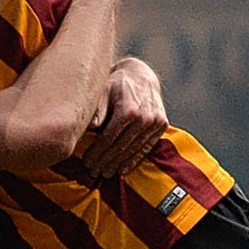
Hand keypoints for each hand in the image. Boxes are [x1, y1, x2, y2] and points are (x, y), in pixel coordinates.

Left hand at [85, 56, 168, 177]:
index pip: (109, 138)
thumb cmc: (116, 84)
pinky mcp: (162, 125)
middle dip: (105, 161)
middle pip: (120, 146)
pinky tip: (122, 169)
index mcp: (128, 109)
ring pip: (133, 149)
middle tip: (93, 172)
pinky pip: (146, 147)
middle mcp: (144, 116)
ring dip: (117, 164)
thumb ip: (97, 111)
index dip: (96, 152)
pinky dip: (134, 160)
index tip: (86, 162)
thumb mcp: (103, 91)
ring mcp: (155, 122)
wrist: (141, 75)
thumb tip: (89, 128)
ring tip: (105, 173)